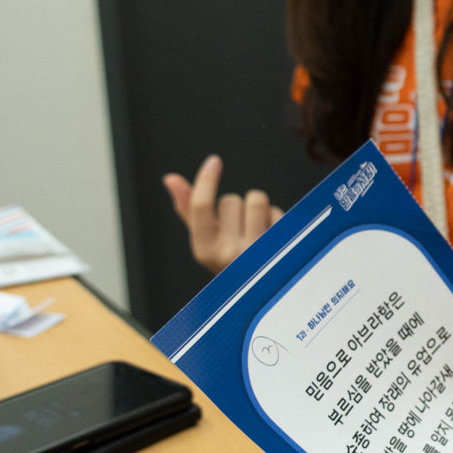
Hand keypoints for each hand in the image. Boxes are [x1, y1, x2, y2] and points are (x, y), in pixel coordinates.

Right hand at [162, 155, 283, 273]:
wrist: (262, 291)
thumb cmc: (231, 260)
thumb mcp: (207, 240)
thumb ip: (188, 209)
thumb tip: (170, 178)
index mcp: (204, 251)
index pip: (200, 207)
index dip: (206, 180)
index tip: (214, 161)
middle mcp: (229, 254)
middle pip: (231, 200)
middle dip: (236, 207)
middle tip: (240, 229)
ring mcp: (257, 253)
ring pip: (256, 199)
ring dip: (258, 208)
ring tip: (257, 229)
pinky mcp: (282, 248)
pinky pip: (277, 211)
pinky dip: (276, 217)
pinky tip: (273, 237)